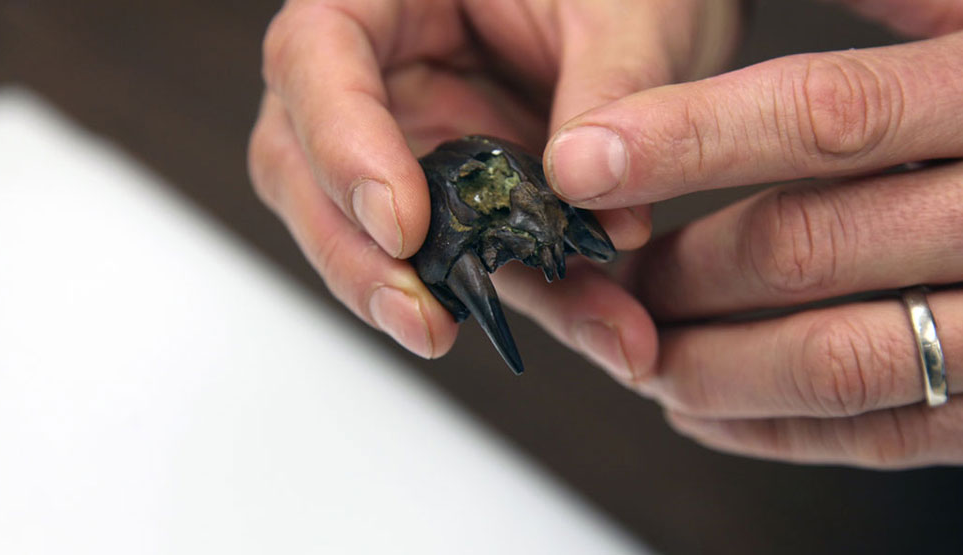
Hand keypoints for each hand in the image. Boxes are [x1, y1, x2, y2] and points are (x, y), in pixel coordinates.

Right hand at [247, 0, 738, 358]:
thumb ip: (607, 87)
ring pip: (376, 238)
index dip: (342, 147)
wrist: (656, 16)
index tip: (402, 224)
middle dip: (356, 256)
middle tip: (422, 320)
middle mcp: (381, 79)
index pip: (314, 58)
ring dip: (436, 299)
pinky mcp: (466, 205)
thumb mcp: (624, 10)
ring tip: (490, 339)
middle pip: (306, 169)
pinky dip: (528, 301)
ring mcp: (416, 147)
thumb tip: (582, 188)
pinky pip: (476, 264)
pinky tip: (594, 326)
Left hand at [537, 18, 962, 470]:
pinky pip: (890, 437)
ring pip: (836, 361)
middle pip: (806, 249)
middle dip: (679, 267)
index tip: (583, 157)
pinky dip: (779, 434)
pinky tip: (710, 414)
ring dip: (709, 364)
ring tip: (640, 351)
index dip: (688, 136)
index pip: (824, 114)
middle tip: (605, 266)